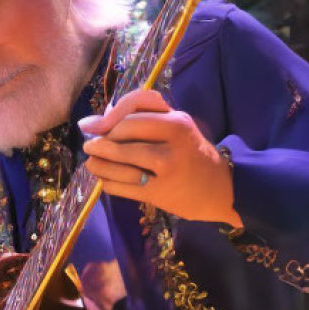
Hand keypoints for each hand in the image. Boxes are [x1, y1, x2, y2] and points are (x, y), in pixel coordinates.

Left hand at [80, 89, 242, 227]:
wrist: (219, 189)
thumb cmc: (190, 152)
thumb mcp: (176, 125)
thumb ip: (143, 115)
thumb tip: (98, 118)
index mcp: (177, 122)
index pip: (131, 115)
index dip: (105, 120)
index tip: (90, 126)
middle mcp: (172, 145)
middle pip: (121, 138)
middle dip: (99, 142)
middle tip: (90, 146)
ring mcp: (165, 171)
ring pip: (118, 164)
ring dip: (97, 164)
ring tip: (91, 162)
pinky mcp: (158, 194)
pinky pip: (121, 187)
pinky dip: (107, 182)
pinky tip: (105, 178)